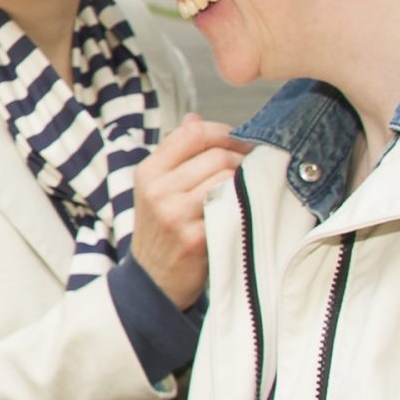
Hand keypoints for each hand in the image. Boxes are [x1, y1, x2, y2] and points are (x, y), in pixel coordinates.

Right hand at [129, 117, 253, 307]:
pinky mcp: (195, 237)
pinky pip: (232, 206)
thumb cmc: (162, 230)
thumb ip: (176, 153)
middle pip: (216, 154)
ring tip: (246, 190)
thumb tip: (194, 118)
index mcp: (148, 172)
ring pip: (227, 177)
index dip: (223, 132)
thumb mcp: (157, 188)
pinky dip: (243, 204)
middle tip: (251, 169)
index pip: (191, 133)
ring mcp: (175, 214)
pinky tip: (243, 209)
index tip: (239, 142)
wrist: (153, 281)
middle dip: (241, 158)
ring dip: (244, 181)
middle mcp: (158, 190)